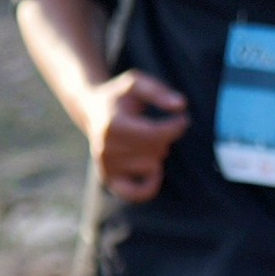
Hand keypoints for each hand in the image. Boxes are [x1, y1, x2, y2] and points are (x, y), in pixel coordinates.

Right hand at [82, 70, 188, 203]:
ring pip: (151, 167)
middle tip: (159, 126)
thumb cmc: (119, 96)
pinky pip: (136, 193)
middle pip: (155, 150)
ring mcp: (106, 165)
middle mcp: (105, 148)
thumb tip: (181, 105)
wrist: (92, 110)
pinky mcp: (109, 179)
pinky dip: (150, 185)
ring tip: (146, 139)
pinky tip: (154, 169)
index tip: (183, 118)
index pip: (155, 134)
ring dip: (157, 154)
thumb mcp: (136, 82)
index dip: (176, 126)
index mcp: (112, 125)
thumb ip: (158, 91)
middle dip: (166, 138)